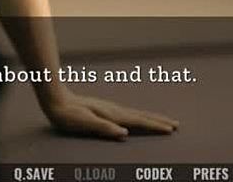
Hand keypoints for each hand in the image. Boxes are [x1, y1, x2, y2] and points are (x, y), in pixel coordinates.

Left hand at [40, 91, 179, 139]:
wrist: (57, 100)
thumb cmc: (69, 115)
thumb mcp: (84, 124)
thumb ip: (104, 129)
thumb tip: (124, 134)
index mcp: (112, 115)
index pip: (138, 122)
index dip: (155, 126)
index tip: (170, 129)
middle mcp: (114, 110)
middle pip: (142, 116)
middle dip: (159, 120)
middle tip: (176, 124)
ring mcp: (110, 108)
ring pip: (136, 113)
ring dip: (151, 117)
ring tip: (163, 120)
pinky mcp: (105, 109)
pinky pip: (129, 114)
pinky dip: (139, 116)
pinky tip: (138, 118)